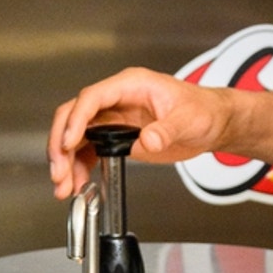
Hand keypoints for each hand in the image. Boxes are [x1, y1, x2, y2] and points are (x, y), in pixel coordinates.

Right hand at [47, 67, 237, 198]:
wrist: (213, 122)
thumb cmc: (203, 110)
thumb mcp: (188, 119)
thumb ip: (166, 131)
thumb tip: (147, 141)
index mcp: (130, 85)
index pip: (92, 98)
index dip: (76, 120)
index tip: (69, 143)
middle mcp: (116, 100)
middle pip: (74, 116)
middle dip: (61, 145)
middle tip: (59, 172)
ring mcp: (113, 118)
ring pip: (76, 137)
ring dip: (66, 161)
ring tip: (64, 187)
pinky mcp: (115, 137)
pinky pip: (88, 151)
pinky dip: (79, 168)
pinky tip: (77, 185)